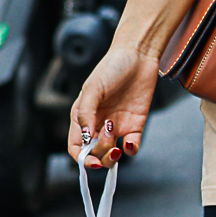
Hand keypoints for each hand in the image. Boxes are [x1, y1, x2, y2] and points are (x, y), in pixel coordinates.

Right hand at [67, 44, 160, 166]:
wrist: (138, 55)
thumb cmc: (111, 67)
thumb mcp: (92, 88)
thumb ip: (85, 113)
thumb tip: (86, 138)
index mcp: (83, 116)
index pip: (77, 147)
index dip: (82, 158)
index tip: (91, 161)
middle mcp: (99, 124)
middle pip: (94, 153)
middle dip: (100, 151)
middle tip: (108, 132)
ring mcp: (117, 126)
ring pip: (112, 154)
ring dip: (113, 152)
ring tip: (116, 132)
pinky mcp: (135, 124)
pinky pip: (133, 146)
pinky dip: (132, 149)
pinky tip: (131, 142)